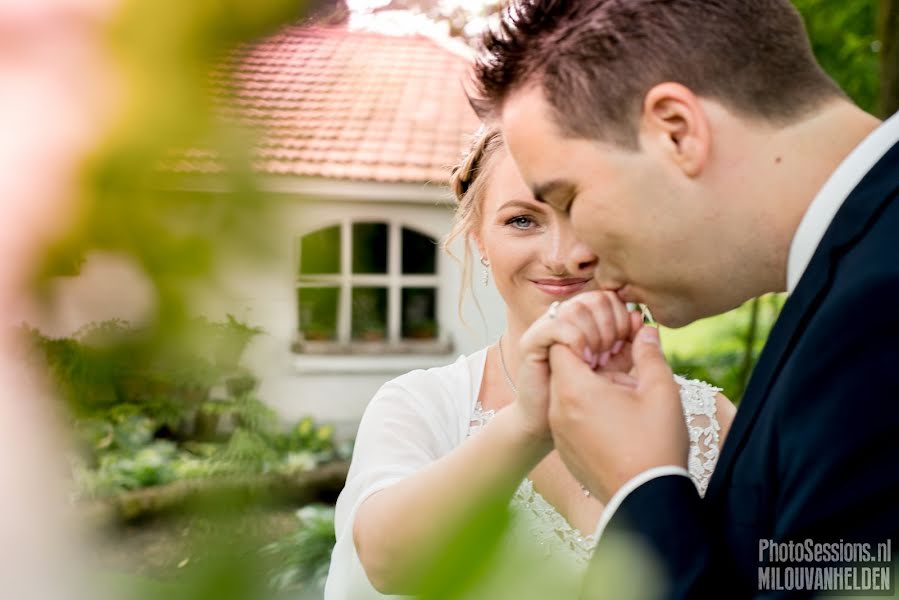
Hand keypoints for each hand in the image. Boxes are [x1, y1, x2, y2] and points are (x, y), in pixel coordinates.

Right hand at [511, 291, 642, 442]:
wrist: (547, 426)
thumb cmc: (581, 400)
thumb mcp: (614, 370)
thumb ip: (629, 346)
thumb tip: (639, 318)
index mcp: (584, 321)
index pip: (608, 297)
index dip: (622, 317)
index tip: (625, 344)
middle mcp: (564, 319)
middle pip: (594, 299)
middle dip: (610, 325)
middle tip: (609, 354)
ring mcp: (545, 328)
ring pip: (575, 308)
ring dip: (593, 334)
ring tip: (595, 360)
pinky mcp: (530, 343)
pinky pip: (555, 326)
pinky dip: (575, 340)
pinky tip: (583, 361)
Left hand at [547, 326, 687, 503]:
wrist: (648, 501)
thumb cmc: (656, 445)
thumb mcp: (660, 391)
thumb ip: (649, 353)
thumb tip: (645, 329)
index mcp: (575, 390)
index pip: (562, 344)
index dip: (583, 336)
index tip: (607, 341)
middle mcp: (559, 410)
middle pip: (564, 369)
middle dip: (590, 361)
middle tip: (619, 362)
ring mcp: (560, 433)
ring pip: (567, 395)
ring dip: (590, 387)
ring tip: (624, 394)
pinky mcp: (566, 452)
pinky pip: (569, 420)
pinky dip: (587, 412)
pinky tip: (617, 420)